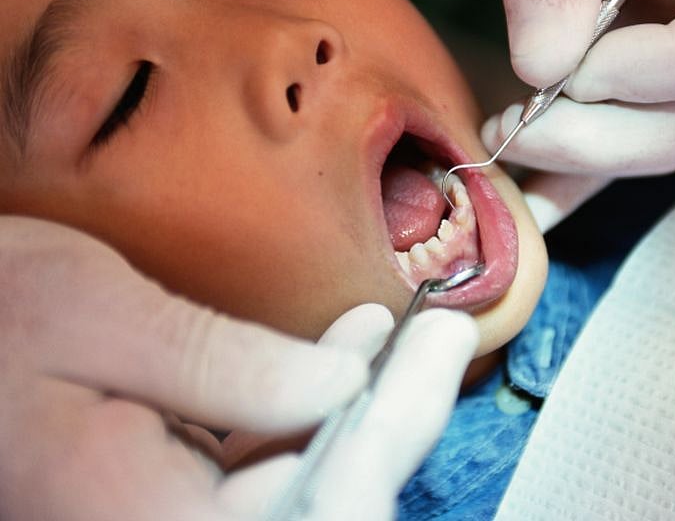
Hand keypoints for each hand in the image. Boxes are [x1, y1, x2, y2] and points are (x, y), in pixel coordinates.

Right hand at [0, 216, 477, 519]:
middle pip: (320, 499)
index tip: (437, 352)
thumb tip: (341, 386)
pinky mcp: (173, 491)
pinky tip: (344, 358)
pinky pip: (266, 464)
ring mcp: (168, 516)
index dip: (391, 436)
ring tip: (406, 341)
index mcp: (137, 514)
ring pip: (301, 482)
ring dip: (362, 411)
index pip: (312, 509)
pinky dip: (313, 410)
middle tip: (438, 339)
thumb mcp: (95, 313)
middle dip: (391, 417)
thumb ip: (222, 362)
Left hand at [487, 0, 674, 221]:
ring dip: (579, 160)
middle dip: (600, 139)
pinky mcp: (638, 93)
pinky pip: (619, 152)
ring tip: (503, 134)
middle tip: (514, 126)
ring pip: (659, 148)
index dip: (660, 75)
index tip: (576, 71)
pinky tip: (530, 200)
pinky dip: (573, 180)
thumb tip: (544, 70)